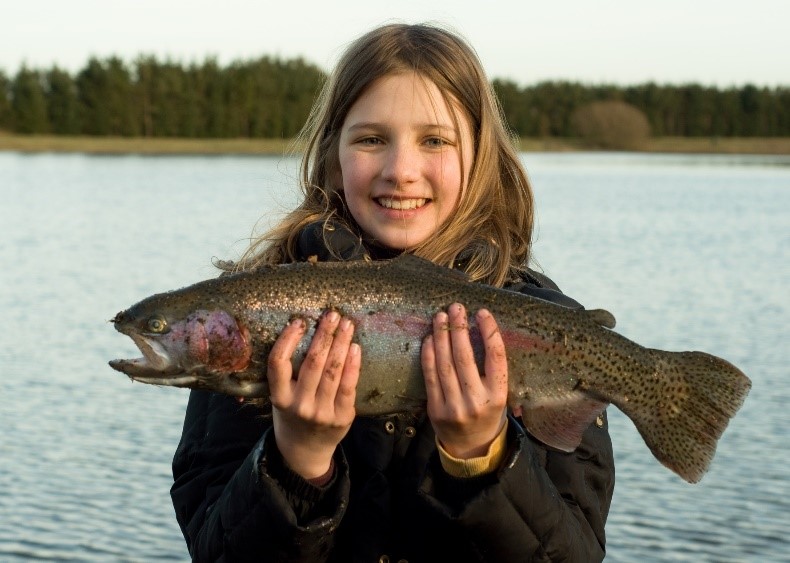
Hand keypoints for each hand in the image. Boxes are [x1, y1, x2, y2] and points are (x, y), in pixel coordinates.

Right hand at [266, 311, 360, 478]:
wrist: (304, 451)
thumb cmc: (292, 414)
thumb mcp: (281, 396)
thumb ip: (289, 373)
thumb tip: (306, 331)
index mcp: (280, 397)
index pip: (278, 363)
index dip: (288, 339)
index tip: (299, 321)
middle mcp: (300, 405)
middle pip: (312, 363)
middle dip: (324, 335)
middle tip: (333, 314)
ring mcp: (322, 412)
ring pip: (333, 371)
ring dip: (341, 343)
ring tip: (347, 324)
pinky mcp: (342, 416)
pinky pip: (349, 385)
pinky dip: (353, 364)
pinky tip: (355, 347)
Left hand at [422, 303, 507, 458]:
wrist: (471, 448)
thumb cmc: (488, 413)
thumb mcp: (501, 395)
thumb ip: (495, 370)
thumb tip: (486, 330)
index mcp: (498, 396)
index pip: (496, 358)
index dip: (489, 332)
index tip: (482, 312)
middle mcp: (476, 401)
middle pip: (465, 358)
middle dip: (459, 329)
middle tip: (456, 308)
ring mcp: (454, 406)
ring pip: (445, 364)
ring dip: (441, 336)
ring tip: (441, 317)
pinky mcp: (435, 409)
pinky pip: (430, 376)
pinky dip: (429, 354)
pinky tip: (430, 338)